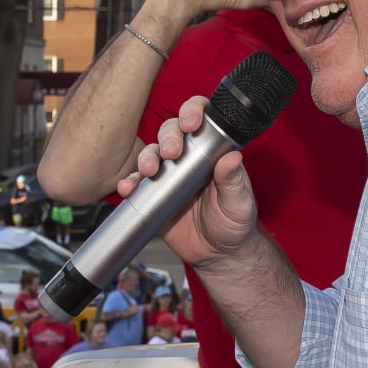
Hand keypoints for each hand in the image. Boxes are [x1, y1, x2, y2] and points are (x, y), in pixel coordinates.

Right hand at [120, 97, 260, 268]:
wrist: (218, 255)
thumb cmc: (234, 224)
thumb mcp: (239, 204)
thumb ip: (234, 182)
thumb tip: (233, 158)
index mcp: (212, 152)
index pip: (202, 120)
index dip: (193, 112)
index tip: (191, 123)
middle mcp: (189, 158)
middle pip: (171, 132)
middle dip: (168, 138)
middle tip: (171, 153)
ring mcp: (169, 175)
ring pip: (151, 154)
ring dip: (147, 157)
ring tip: (150, 171)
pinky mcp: (153, 195)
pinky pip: (136, 183)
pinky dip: (129, 182)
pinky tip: (128, 188)